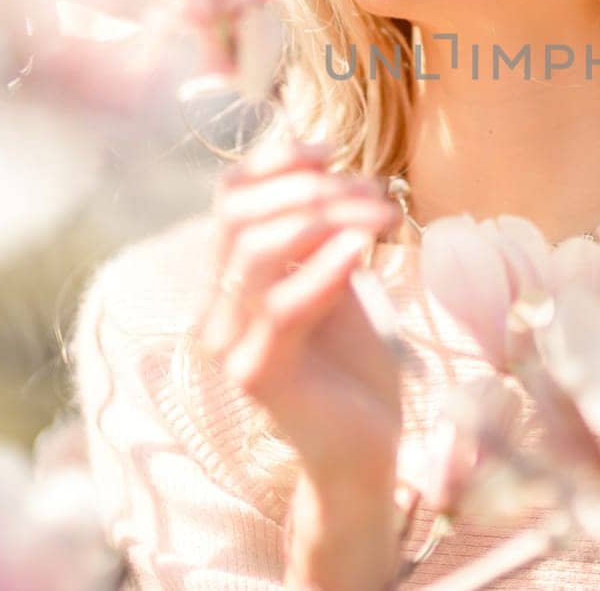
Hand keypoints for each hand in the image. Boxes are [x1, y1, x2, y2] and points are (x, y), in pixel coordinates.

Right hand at [196, 136, 404, 587]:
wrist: (365, 448)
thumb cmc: (352, 364)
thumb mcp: (334, 279)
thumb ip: (318, 231)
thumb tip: (316, 156)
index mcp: (227, 280)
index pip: (229, 199)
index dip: (274, 164)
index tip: (330, 151)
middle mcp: (216, 309)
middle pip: (240, 217)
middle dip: (313, 190)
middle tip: (377, 192)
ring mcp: (230, 344)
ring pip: (256, 251)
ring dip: (328, 218)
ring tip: (383, 215)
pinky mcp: (259, 375)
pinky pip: (282, 305)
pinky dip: (324, 267)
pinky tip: (364, 247)